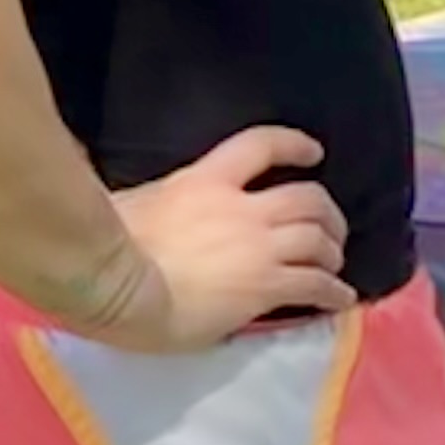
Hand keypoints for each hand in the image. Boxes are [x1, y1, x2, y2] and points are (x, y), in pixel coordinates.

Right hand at [94, 125, 351, 350]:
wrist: (112, 289)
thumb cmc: (105, 248)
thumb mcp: (133, 203)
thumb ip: (160, 199)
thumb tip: (150, 202)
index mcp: (205, 182)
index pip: (261, 146)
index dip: (293, 145)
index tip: (314, 153)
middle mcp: (242, 208)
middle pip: (308, 198)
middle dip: (327, 213)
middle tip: (330, 229)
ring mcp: (258, 246)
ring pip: (318, 239)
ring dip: (332, 251)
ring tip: (333, 265)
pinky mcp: (265, 285)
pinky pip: (315, 285)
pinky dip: (333, 291)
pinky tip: (339, 299)